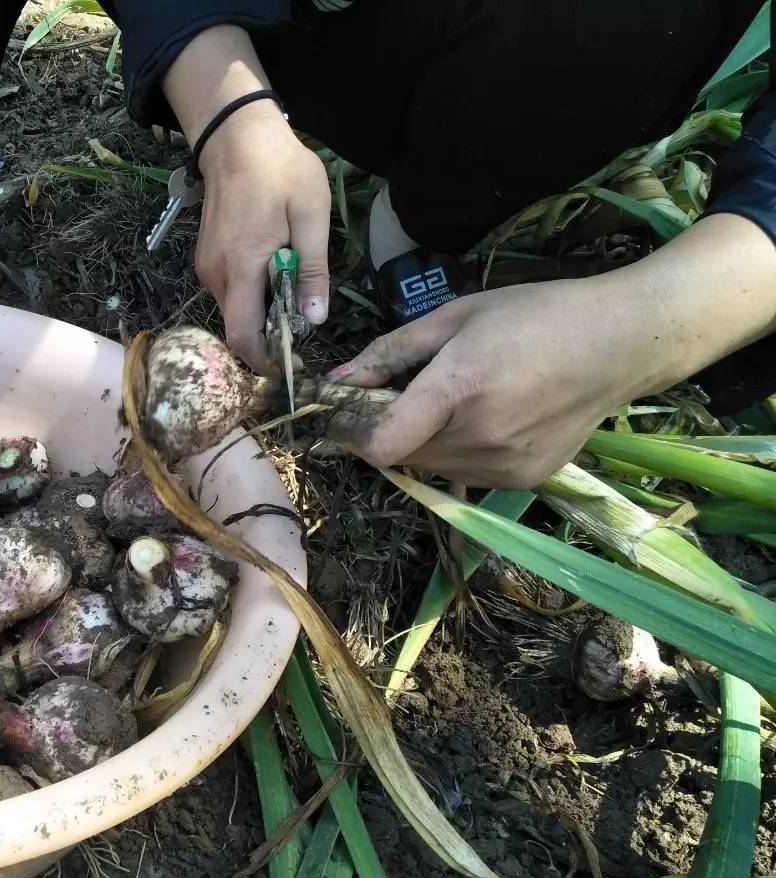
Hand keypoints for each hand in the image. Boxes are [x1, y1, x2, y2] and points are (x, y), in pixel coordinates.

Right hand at [160, 25, 330, 373]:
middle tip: (302, 311)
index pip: (242, 334)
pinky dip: (251, 291)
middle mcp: (216, 274)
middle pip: (239, 325)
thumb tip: (313, 320)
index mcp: (243, 266)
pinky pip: (230, 290)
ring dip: (262, 307)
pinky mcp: (206, 258)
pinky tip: (272, 265)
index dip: (263, 359)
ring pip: (235, 308)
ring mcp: (206, 266)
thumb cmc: (280, 169)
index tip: (289, 364)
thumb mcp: (311, 216)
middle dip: (269, 330)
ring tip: (291, 279)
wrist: (236, 136)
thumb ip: (312, 270)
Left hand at [325, 277, 666, 487]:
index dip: (350, 435)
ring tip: (452, 401)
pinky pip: (464, 473)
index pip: (381, 443)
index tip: (339, 418)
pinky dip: (456, 452)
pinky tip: (485, 418)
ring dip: (421, 442)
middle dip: (384, 431)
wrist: (622, 343)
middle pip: (401, 455)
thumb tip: (337, 379)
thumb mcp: (457, 315)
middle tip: (396, 397)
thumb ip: (392, 351)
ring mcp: (504, 465)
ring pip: (431, 467)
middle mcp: (480, 436)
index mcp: (459, 388)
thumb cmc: (537, 315)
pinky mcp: (523, 480)